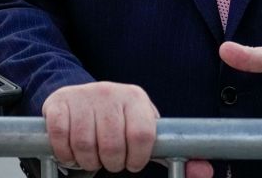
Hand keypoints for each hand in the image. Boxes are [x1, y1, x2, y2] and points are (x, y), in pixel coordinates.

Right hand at [42, 82, 160, 173]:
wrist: (81, 95)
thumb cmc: (118, 118)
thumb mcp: (142, 125)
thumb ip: (167, 149)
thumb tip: (202, 170)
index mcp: (134, 98)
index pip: (141, 135)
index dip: (137, 158)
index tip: (132, 163)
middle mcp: (109, 91)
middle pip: (112, 145)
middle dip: (111, 163)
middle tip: (109, 161)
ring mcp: (82, 96)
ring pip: (84, 144)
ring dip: (87, 161)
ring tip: (91, 157)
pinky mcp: (59, 103)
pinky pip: (61, 137)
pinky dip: (65, 153)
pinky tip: (71, 152)